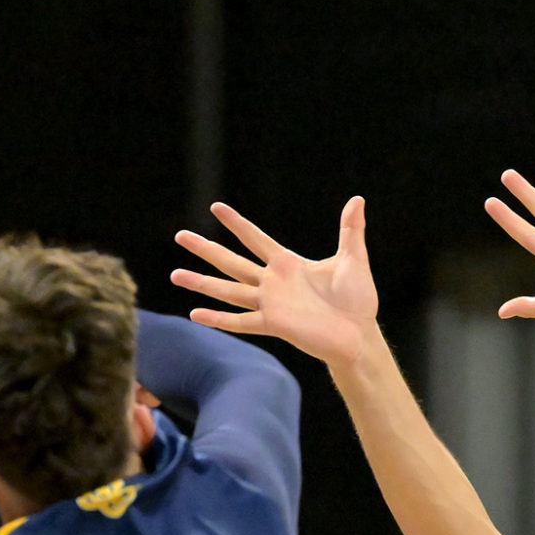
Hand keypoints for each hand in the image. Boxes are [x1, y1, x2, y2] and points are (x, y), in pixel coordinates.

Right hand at [172, 198, 377, 368]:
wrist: (359, 335)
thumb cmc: (358, 300)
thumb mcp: (353, 259)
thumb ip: (350, 229)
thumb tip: (357, 199)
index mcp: (288, 264)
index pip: (255, 239)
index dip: (236, 224)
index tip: (216, 207)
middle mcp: (273, 283)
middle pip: (231, 261)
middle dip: (205, 248)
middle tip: (180, 235)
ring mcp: (270, 304)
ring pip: (227, 290)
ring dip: (201, 283)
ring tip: (175, 274)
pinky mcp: (273, 325)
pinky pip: (240, 322)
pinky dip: (218, 319)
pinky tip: (195, 313)